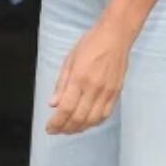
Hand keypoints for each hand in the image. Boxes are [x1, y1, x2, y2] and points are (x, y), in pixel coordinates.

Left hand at [46, 18, 131, 134]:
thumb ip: (61, 84)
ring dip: (80, 128)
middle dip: (65, 129)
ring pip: (93, 120)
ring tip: (70, 128)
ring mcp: (107, 91)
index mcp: (79, 78)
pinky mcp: (117, 91)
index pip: (66, 109)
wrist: (116, 35)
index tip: (49, 127)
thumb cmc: (91, 43)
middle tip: (57, 130)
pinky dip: (95, 122)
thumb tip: (53, 104)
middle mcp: (94, 87)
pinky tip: (87, 121)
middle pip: (78, 118)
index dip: (56, 123)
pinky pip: (106, 114)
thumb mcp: (69, 60)